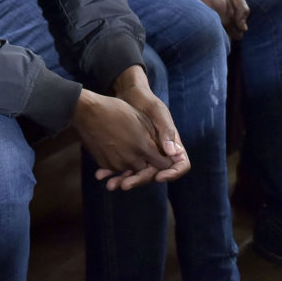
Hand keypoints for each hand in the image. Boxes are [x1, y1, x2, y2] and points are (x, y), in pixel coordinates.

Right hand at [71, 79, 178, 190]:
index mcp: (144, 148)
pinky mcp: (105, 164)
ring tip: (126, 147)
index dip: (163, 161)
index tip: (160, 155)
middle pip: (146, 170)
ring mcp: (117, 164)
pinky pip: (116, 168)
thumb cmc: (117, 110)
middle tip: (141, 151)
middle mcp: (131, 160)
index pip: (163, 165)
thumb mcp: (141, 119)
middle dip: (147, 163)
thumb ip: (156, 138)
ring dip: (132, 163)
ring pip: (131, 169)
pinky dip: (118, 162)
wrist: (87, 112)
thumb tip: (169, 151)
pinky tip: (115, 149)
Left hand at [96, 67, 189, 189]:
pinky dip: (113, 171)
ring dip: (124, 180)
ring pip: (137, 173)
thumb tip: (173, 153)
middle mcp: (159, 152)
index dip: (171, 174)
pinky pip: (124, 167)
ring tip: (111, 184)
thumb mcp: (157, 112)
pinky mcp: (129, 153)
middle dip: (140, 180)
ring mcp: (144, 154)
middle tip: (125, 185)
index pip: (180, 165)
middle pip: (154, 174)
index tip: (159, 177)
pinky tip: (101, 174)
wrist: (126, 95)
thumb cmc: (146, 101)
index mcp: (172, 144)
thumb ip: (166, 130)